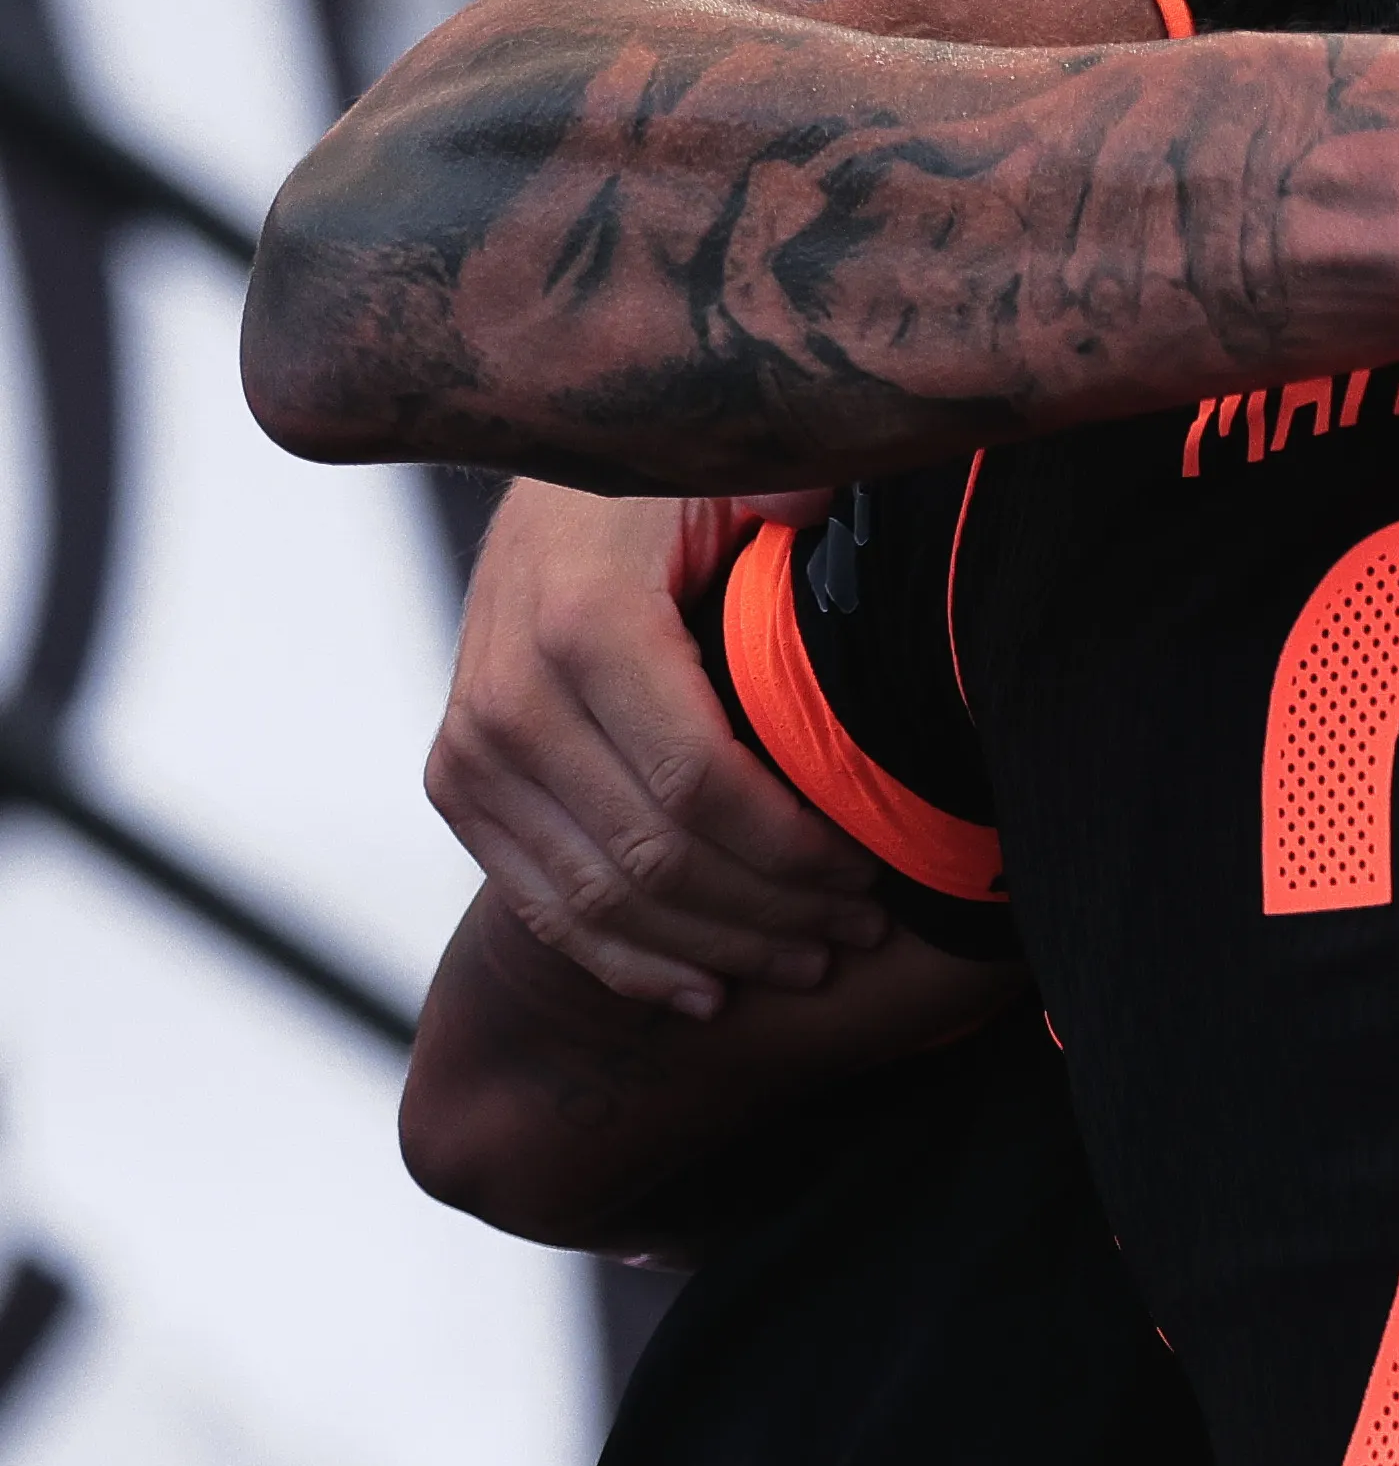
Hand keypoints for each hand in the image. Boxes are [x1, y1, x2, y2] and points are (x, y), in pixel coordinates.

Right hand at [428, 483, 892, 1014]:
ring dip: (712, 948)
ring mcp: (470, 748)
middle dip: (769, 911)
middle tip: (860, 935)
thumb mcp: (736, 475)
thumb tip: (814, 506)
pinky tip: (703, 990)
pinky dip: (623, 960)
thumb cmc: (676, 492)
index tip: (876, 877)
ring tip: (808, 962)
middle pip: (653, 855)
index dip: (795, 850)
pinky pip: (536, 902)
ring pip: (597, 896)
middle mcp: (509, 695)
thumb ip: (786, 495)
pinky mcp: (455, 783)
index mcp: (586, 623)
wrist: (554, 493)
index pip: (700, 785)